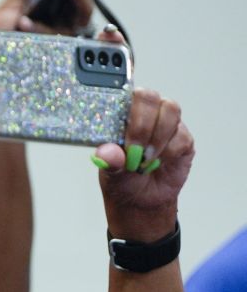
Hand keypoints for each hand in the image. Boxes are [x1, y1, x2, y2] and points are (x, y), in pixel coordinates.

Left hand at [93, 88, 193, 240]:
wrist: (141, 200)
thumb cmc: (121, 177)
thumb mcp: (109, 171)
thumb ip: (108, 161)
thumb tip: (107, 154)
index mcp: (121, 112)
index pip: (124, 90)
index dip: (125, 95)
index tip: (122, 113)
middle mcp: (145, 112)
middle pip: (149, 96)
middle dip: (141, 123)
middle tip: (133, 149)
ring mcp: (166, 123)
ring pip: (170, 111)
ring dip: (156, 138)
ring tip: (143, 161)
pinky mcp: (183, 139)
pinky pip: (181, 136)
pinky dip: (167, 152)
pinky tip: (156, 164)